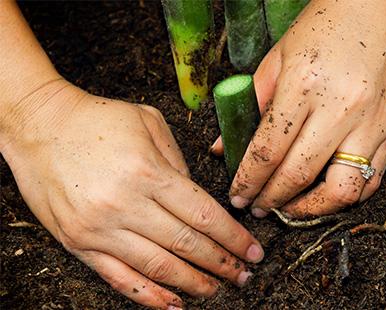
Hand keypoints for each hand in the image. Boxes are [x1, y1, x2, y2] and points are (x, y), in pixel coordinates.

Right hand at [1, 81, 263, 308]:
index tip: (252, 251)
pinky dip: (149, 295)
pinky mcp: (78, 243)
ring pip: (158, 267)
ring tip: (217, 290)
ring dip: (192, 283)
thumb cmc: (97, 120)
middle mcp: (125, 205)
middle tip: (243, 275)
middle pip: (186, 244)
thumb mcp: (149, 122)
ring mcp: (99, 228)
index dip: (232, 238)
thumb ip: (178, 162)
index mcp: (147, 172)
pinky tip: (172, 303)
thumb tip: (198, 200)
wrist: (40, 126)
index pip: (203, 215)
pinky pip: (119, 277)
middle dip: (221, 263)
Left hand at [219, 0, 385, 217]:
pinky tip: (325, 195)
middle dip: (270, 199)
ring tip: (290, 208)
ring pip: (341, 190)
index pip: (268, 150)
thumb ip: (250, 104)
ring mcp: (372, 122)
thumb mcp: (278, 57)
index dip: (248, 180)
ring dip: (310, 209)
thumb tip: (224, 146)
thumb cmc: (326, 24)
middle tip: (257, 206)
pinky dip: (346, 197)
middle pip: (298, 175)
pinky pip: (372, 179)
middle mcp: (341, 108)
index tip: (238, 195)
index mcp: (304, 85)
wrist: (380, 5)